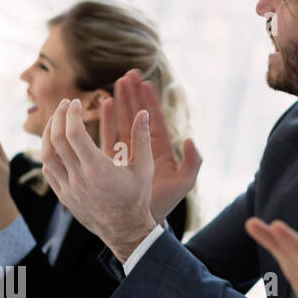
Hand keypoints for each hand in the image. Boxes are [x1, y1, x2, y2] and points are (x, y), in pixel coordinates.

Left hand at [41, 99, 157, 259]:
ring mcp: (69, 189)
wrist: (125, 231)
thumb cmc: (137, 199)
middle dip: (58, 117)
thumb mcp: (144, 168)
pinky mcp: (64, 197)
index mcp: (97, 168)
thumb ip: (142, 139)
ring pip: (47, 156)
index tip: (75, 102)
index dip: (72, 114)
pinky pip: (49, 172)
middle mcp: (79, 178)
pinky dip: (48, 155)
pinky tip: (55, 146)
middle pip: (57, 140)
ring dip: (48, 135)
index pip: (74, 133)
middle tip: (64, 105)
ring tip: (55, 122)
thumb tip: (143, 112)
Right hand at [102, 69, 201, 222]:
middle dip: (133, 95)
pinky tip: (104, 105)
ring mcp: (127, 153)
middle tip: (128, 74)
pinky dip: (107, 120)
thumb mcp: (183, 183)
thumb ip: (193, 163)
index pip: (154, 119)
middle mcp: (143, 148)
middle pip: (138, 115)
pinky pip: (109, 136)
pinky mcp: (113, 161)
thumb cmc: (164, 204)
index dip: (150, 101)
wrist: (141, 223)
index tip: (145, 82)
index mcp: (160, 150)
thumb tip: (190, 139)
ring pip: (123, 122)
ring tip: (116, 84)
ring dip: (120, 103)